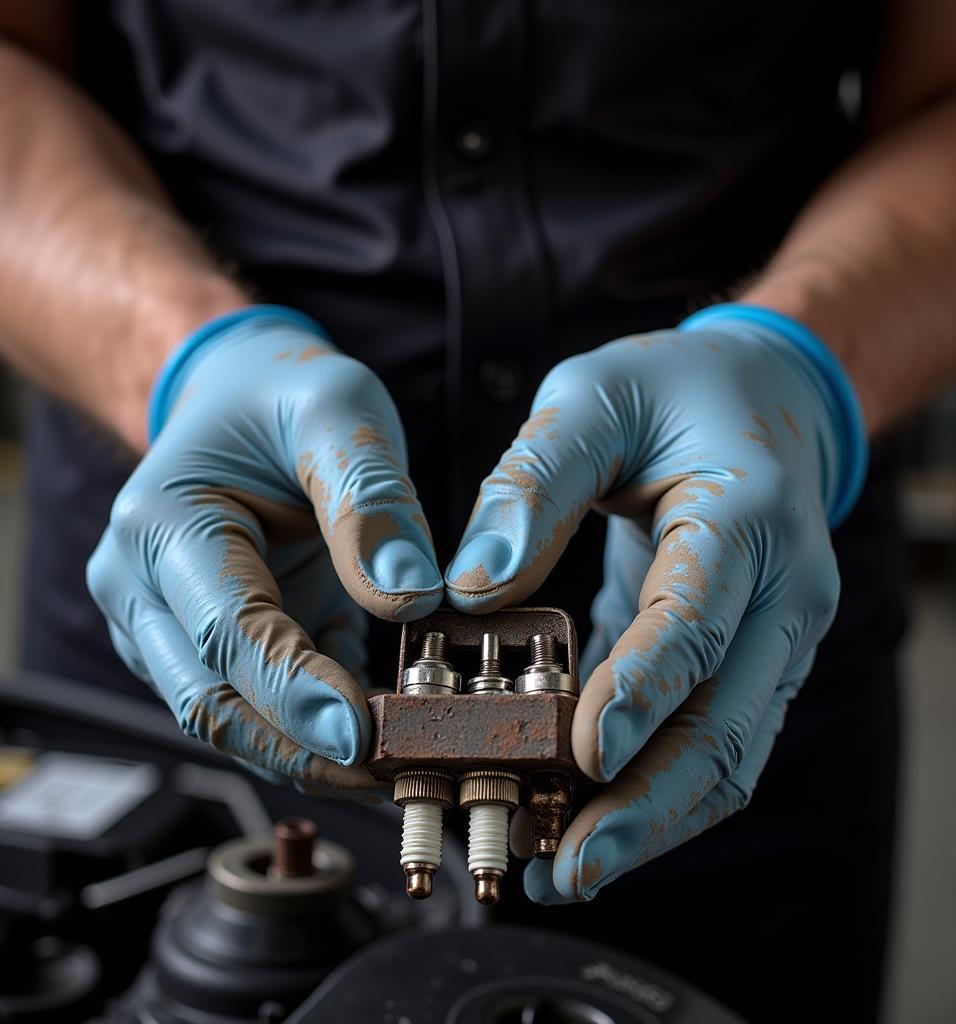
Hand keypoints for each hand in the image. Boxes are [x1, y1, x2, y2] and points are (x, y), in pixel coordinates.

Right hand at [88, 306, 442, 790]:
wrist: (241, 398)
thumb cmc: (281, 396)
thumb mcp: (337, 410)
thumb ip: (369, 498)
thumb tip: (408, 594)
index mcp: (162, 527)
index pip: (226, 629)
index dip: (294, 689)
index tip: (362, 733)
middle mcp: (148, 589)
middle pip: (214, 700)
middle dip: (301, 747)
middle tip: (392, 774)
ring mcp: (176, 626)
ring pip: (233, 718)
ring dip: (310, 754)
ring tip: (397, 771)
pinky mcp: (219, 643)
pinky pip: (265, 705)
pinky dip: (320, 731)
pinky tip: (384, 745)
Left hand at [445, 304, 864, 900]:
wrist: (761, 401)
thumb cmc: (673, 391)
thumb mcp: (593, 399)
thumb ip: (533, 482)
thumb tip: (471, 585)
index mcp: (746, 514)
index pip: (700, 616)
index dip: (646, 688)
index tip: (585, 754)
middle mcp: (782, 590)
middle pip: (730, 720)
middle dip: (651, 802)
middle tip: (570, 864)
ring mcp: (778, 635)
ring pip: (731, 752)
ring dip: (656, 819)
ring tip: (569, 868)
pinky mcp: (752, 660)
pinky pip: (714, 739)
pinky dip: (658, 789)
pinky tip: (590, 819)